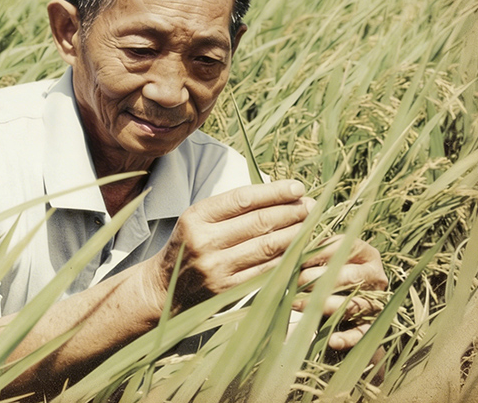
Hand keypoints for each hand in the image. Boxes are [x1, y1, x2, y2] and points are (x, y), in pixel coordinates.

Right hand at [147, 180, 313, 312]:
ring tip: (311, 225)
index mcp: (197, 216)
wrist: (166, 287)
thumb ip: (232, 207)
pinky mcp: (229, 289)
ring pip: (267, 247)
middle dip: (291, 212)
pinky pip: (267, 271)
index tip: (298, 188)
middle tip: (311, 206)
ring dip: (295, 234)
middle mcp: (205, 241)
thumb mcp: (200, 218)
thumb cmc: (190, 244)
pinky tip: (300, 250)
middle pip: (259, 222)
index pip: (243, 199)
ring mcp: (217, 268)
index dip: (274, 192)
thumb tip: (279, 194)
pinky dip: (287, 259)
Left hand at [295, 236, 388, 348]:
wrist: (342, 300)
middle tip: (295, 281)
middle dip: (318, 279)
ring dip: (323, 305)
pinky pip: (363, 333)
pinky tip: (332, 340)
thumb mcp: (323, 257)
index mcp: (365, 253)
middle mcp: (375, 276)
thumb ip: (313, 251)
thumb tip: (293, 250)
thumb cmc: (326, 270)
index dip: (319, 253)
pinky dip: (348, 338)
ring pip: (353, 304)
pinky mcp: (373, 325)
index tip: (298, 258)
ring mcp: (376, 301)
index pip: (345, 248)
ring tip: (296, 304)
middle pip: (350, 277)